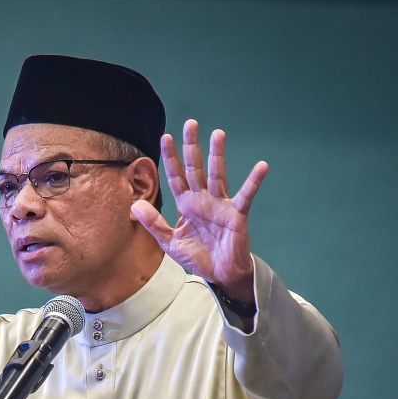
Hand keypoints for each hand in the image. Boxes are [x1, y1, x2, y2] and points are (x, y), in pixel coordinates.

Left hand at [131, 119, 267, 304]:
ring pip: (218, 175)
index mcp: (186, 205)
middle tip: (190, 124)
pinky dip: (254, 181)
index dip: (170, 158)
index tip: (165, 137)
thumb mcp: (170, 242)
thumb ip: (154, 224)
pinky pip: (246, 195)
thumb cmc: (197, 256)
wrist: (219, 274)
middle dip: (192, 147)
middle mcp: (202, 200)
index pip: (175, 177)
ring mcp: (220, 205)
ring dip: (217, 155)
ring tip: (217, 134)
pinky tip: (261, 166)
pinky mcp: (236, 214)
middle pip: (195, 168)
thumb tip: (136, 204)